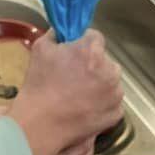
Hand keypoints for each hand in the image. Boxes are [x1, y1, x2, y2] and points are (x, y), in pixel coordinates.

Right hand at [10, 29, 122, 154]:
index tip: (74, 53)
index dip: (83, 44)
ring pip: (111, 82)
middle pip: (105, 61)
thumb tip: (63, 31)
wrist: (41, 123)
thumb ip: (56, 34)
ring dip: (100, 84)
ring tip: (79, 95)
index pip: (95, 37)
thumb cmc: (39, 84)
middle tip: (75, 77)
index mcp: (93, 51)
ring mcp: (115, 94)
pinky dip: (102, 104)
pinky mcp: (116, 113)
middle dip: (93, 65)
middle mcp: (110, 70)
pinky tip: (85, 108)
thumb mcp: (40, 48)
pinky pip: (112, 103)